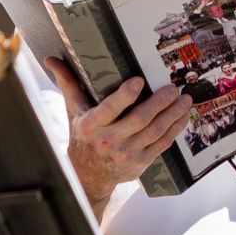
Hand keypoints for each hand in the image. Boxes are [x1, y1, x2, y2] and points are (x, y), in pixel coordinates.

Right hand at [47, 56, 191, 207]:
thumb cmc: (82, 136)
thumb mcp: (72, 110)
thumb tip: (50, 59)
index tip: (139, 81)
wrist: (88, 175)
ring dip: (173, 114)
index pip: (109, 109)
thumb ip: (67, 82)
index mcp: (91, 125)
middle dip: (160, 102)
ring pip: (155, 130)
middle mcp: (108, 141)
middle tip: (173, 88)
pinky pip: (162, 144)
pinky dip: (175, 129)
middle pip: (139, 119)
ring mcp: (126, 154)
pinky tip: (182, 116)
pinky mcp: (140, 163)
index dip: (125, 95)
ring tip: (184, 99)